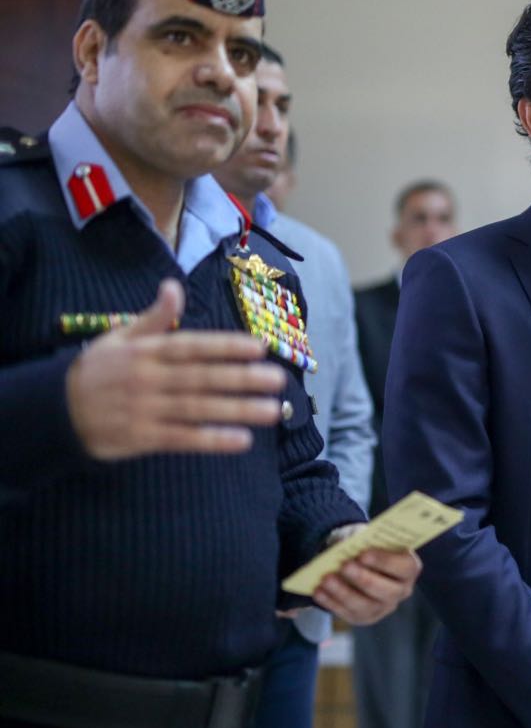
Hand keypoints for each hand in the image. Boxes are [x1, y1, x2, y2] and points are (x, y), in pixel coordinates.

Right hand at [66, 279, 285, 458]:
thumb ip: (154, 317)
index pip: (192, 347)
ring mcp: (146, 410)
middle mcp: (148, 379)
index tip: (259, 347)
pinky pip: (183, 439)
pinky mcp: (143, 438)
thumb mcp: (119, 337)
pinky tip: (241, 440)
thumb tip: (173, 286)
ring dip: (236, 410)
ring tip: (271, 411)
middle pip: (202, 378)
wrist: (54, 410)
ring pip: (198, 409)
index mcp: (145, 351)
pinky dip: (212, 440)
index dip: (226, 347)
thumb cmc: (97, 370)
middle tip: (278, 380)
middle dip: (242, 379)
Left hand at [312, 542, 421, 624]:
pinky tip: (318, 591)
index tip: (363, 554)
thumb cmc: (367, 545)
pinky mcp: (364, 618)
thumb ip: (363, 540)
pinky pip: (348, 613)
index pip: (405, 567)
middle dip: (363, 578)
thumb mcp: (368, 538)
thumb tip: (346, 546)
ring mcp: (383, 607)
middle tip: (345, 566)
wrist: (357, 559)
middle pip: (386, 591)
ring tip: (326, 579)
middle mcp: (401, 591)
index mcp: (409, 568)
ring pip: (365, 605)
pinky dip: (331, 602)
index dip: (385, 561)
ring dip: (343, 592)